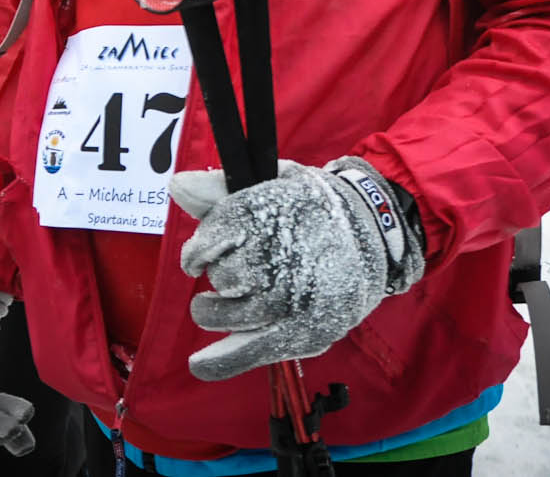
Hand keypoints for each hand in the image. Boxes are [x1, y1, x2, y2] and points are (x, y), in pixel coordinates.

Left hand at [171, 156, 425, 381]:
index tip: (202, 254)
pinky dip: (220, 361)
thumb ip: (221, 190)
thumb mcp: (273, 185)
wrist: (373, 232)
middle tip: (242, 270)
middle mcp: (278, 256)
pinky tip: (199, 364)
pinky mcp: (302, 331)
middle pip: (221, 274)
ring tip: (225, 303)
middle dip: (220, 273)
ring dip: (216, 310)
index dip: (200, 249)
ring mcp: (289, 298)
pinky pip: (250, 351)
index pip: (212, 237)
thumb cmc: (312, 208)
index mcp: (268, 212)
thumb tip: (176, 186)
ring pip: (227, 312)